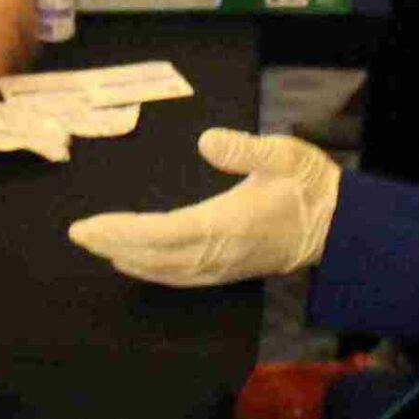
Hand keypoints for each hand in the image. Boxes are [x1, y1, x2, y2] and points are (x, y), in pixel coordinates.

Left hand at [69, 128, 340, 286]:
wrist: (341, 227)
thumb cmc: (309, 185)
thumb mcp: (284, 154)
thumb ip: (245, 149)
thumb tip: (206, 141)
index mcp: (228, 223)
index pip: (162, 232)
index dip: (123, 232)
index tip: (89, 226)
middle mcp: (220, 251)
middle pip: (155, 256)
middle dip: (113, 245)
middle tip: (77, 235)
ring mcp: (223, 266)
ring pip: (165, 270)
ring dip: (128, 260)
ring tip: (98, 246)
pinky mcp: (228, 270)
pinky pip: (180, 277)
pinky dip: (152, 271)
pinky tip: (136, 263)